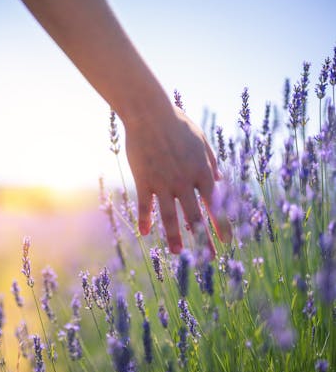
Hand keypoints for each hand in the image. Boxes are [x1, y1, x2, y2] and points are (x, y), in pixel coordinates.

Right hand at [123, 102, 230, 257]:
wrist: (149, 113)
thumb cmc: (177, 122)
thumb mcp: (202, 140)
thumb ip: (211, 162)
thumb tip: (220, 180)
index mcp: (202, 172)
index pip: (216, 205)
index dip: (221, 225)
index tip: (226, 242)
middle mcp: (185, 181)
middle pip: (195, 217)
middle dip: (203, 239)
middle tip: (208, 257)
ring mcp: (163, 182)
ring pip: (170, 217)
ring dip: (175, 237)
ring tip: (178, 253)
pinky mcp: (144, 180)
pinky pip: (145, 205)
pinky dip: (145, 220)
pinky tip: (145, 234)